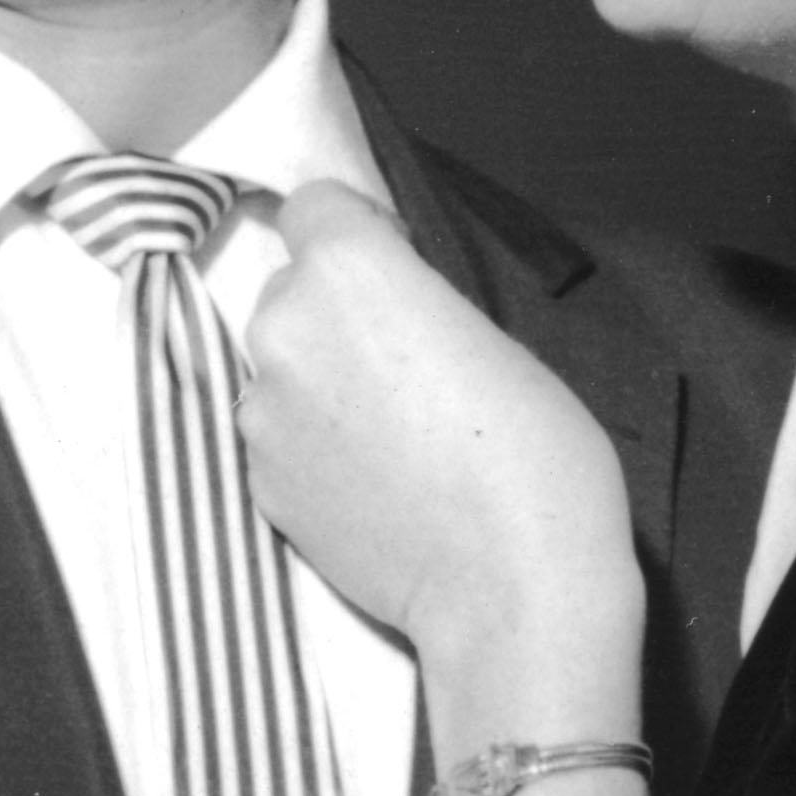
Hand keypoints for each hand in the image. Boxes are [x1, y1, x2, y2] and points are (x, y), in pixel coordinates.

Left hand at [244, 187, 637, 667]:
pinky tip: (376, 484)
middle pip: (293, 291)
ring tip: (395, 439)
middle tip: (407, 368)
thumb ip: (416, 303)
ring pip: (282, 369)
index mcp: (346, 269)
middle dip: (337, 315)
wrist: (509, 588)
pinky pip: (280, 439)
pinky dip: (314, 449)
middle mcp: (283, 328)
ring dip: (321, 385)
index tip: (397, 273)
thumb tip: (384, 312)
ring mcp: (261, 412)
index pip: (316, 206)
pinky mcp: (259, 482)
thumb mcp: (496, 334)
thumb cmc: (536, 455)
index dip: (359, 235)